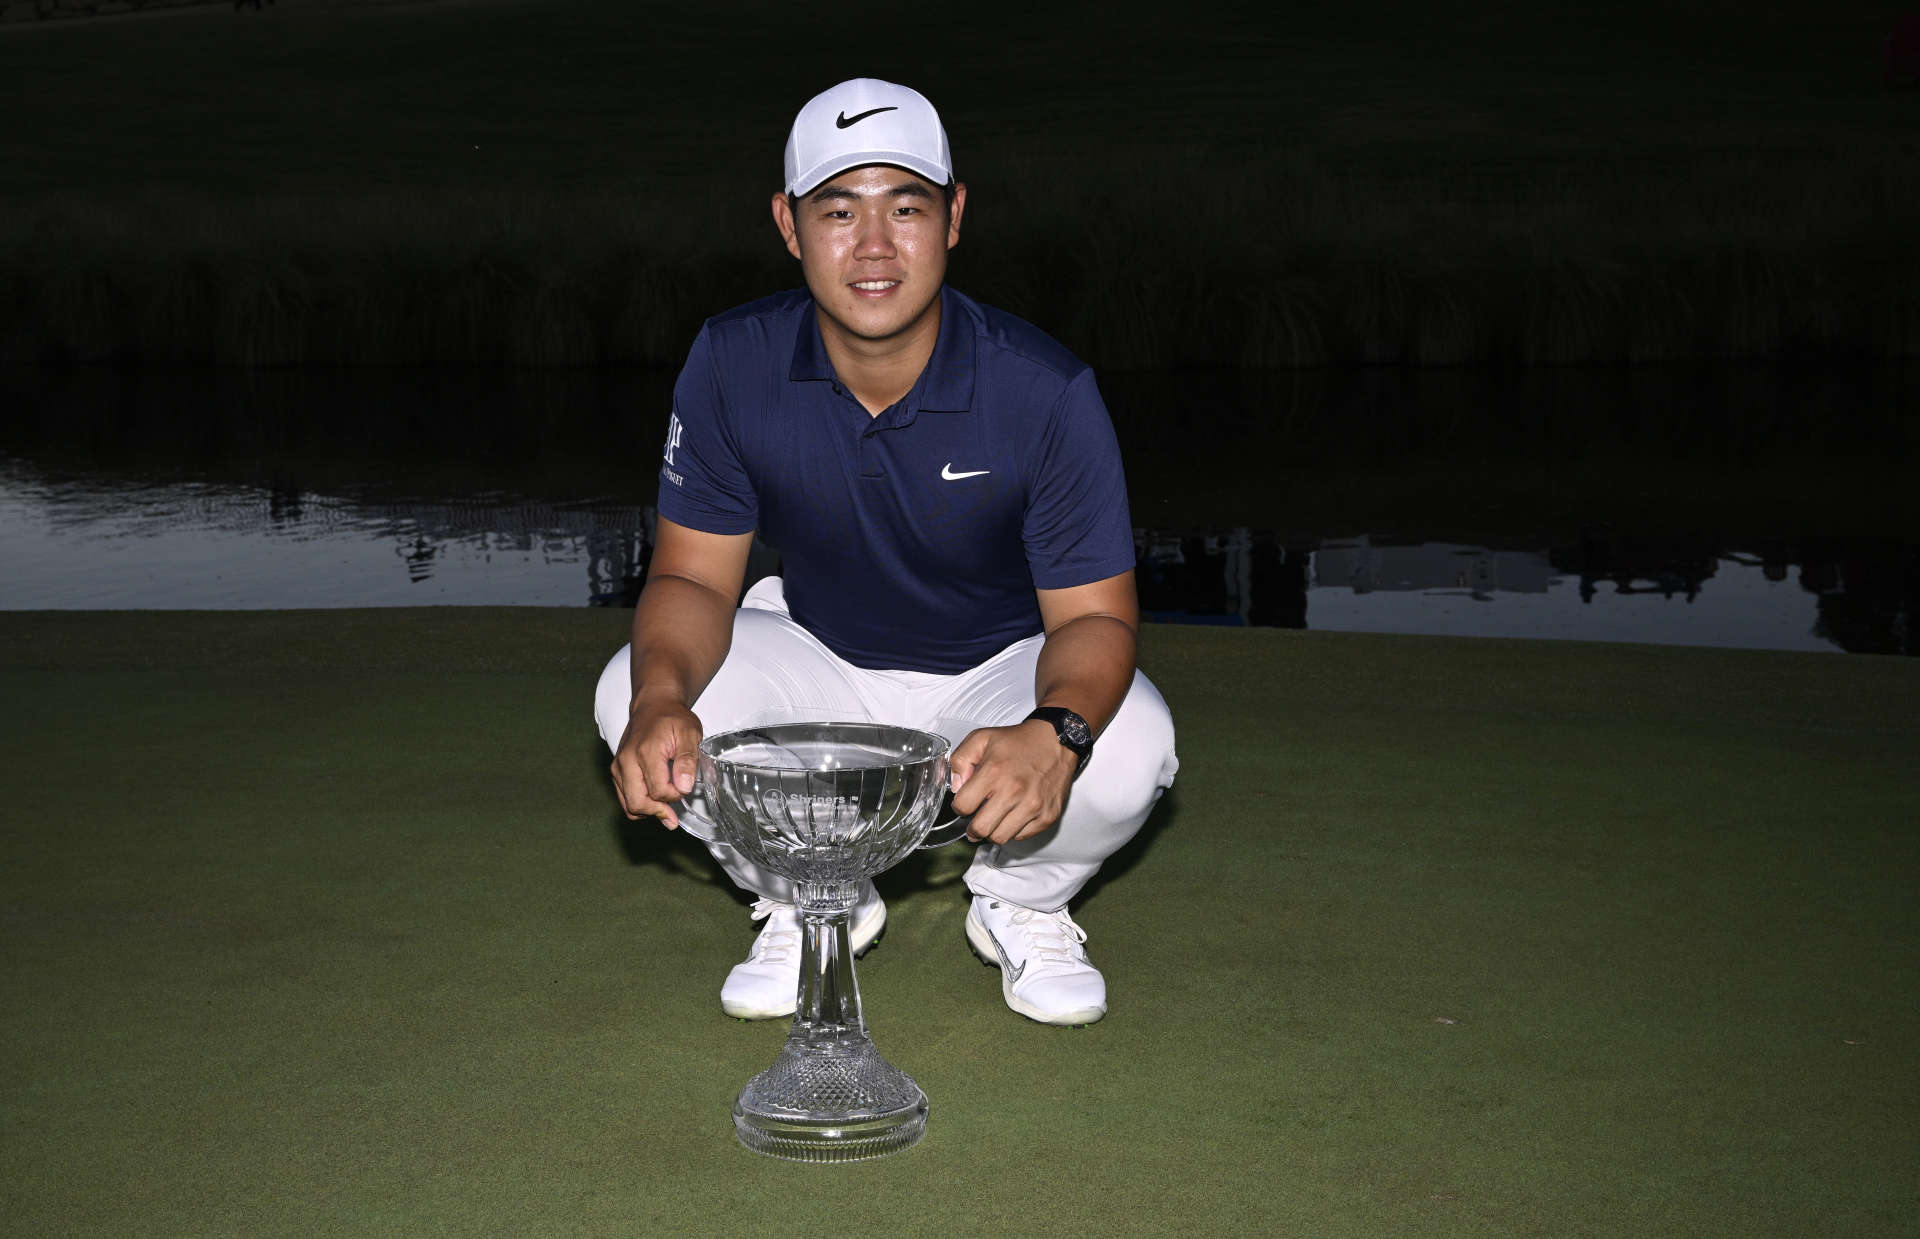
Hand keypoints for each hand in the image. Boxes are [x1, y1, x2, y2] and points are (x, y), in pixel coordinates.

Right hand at [609, 695, 702, 828]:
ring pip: (629, 805)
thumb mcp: (690, 734)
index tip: (685, 786)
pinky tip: (654, 800)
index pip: (658, 791)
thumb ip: (688, 761)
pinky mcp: (616, 771)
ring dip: (649, 810)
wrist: (654, 706)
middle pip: (637, 803)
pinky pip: (624, 799)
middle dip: (659, 811)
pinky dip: (639, 804)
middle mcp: (626, 761)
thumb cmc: (672, 719)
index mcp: (645, 752)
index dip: (675, 795)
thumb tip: (684, 786)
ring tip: (666, 805)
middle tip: (674, 810)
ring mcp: (618, 767)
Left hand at [947, 720, 1078, 844]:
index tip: (965, 802)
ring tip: (995, 816)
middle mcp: (1014, 791)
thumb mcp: (981, 738)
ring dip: (993, 830)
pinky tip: (1014, 813)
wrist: (1056, 742)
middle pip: (980, 829)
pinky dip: (1013, 829)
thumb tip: (956, 787)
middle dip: (972, 827)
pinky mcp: (1047, 816)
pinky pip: (1020, 836)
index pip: (963, 806)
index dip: (959, 806)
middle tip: (975, 820)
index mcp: (994, 772)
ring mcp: (1033, 806)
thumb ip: (960, 760)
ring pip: (1000, 838)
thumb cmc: (1019, 742)